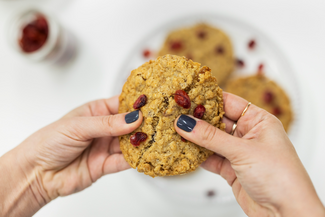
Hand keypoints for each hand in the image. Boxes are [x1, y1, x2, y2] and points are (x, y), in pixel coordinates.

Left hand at [0, 96, 141, 216]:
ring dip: (141, 141)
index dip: (137, 104)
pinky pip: (124, 161)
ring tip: (155, 138)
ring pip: (129, 143)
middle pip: (129, 124)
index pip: (121, 104)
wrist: (35, 173)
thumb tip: (133, 118)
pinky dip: (135, 159)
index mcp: (95, 112)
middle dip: (143, 123)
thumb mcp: (78, 126)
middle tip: (159, 121)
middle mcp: (103, 129)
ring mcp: (105, 147)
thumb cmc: (48, 142)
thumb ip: (107, 124)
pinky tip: (144, 154)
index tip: (153, 102)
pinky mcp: (105, 165)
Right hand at [175, 92, 324, 216]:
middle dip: (198, 120)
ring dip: (196, 139)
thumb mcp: (242, 151)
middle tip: (177, 114)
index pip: (229, 103)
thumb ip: (211, 137)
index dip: (209, 99)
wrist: (285, 213)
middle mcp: (249, 135)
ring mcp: (239, 152)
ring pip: (212, 141)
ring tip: (176, 132)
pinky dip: (198, 156)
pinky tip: (186, 151)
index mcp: (259, 121)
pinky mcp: (231, 169)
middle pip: (218, 122)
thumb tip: (187, 123)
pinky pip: (210, 158)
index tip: (188, 96)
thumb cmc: (280, 177)